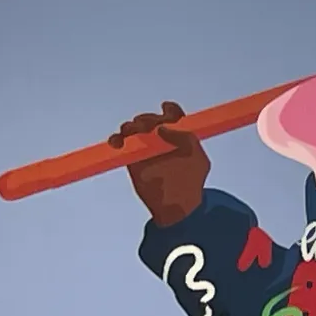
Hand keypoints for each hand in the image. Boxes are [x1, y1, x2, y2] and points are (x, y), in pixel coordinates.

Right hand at [117, 104, 208, 226]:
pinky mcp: (132, 157)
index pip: (173, 115)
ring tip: (133, 132)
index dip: (169, 110)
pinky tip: (118, 143)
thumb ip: (188, 140)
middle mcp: (162, 137)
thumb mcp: (198, 160)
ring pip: (133, 127)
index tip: (166, 110)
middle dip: (148, 119)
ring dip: (131, 126)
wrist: (177, 205)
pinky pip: (120, 143)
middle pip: (150, 119)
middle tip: (148, 127)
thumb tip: (163, 128)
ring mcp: (145, 146)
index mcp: (180, 135)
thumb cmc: (192, 182)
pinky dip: (116, 139)